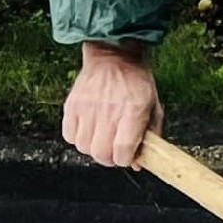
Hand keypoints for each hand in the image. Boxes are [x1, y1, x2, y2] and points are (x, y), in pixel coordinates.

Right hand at [62, 41, 161, 167]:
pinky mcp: (71, 106)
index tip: (128, 157)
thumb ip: (150, 136)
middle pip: (101, 154)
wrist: (114, 58)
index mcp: (133, 112)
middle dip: (109, 159)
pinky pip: (69, 136)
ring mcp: (87, 108)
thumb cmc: (136, 83)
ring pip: (83, 147)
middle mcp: (108, 111)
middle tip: (115, 152)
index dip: (126, 160)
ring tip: (102, 138)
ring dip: (93, 149)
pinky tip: (89, 130)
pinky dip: (78, 138)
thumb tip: (138, 164)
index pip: (123, 150)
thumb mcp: (154, 107)